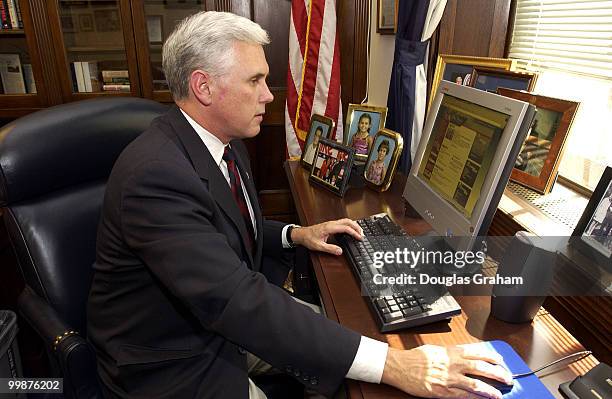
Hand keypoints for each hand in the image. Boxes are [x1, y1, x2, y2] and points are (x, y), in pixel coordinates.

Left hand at [291, 218, 362, 254]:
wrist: (301, 234)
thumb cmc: (308, 239)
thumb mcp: (319, 246)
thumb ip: (330, 249)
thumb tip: (340, 251)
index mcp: (329, 228)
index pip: (345, 228)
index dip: (354, 233)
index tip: (359, 237)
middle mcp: (331, 224)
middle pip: (347, 221)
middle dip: (356, 226)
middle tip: (362, 234)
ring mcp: (330, 223)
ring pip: (345, 220)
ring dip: (353, 225)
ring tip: (359, 232)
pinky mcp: (330, 224)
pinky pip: (342, 222)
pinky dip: (349, 225)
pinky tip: (350, 230)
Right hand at [382, 344, 511, 398]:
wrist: (401, 367)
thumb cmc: (415, 358)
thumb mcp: (436, 349)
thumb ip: (450, 353)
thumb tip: (463, 354)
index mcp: (451, 352)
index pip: (477, 352)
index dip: (491, 356)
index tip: (500, 360)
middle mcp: (453, 364)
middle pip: (481, 367)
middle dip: (497, 372)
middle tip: (507, 377)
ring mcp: (450, 378)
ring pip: (476, 383)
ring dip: (491, 389)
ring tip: (500, 393)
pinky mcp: (444, 391)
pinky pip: (464, 396)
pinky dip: (475, 398)